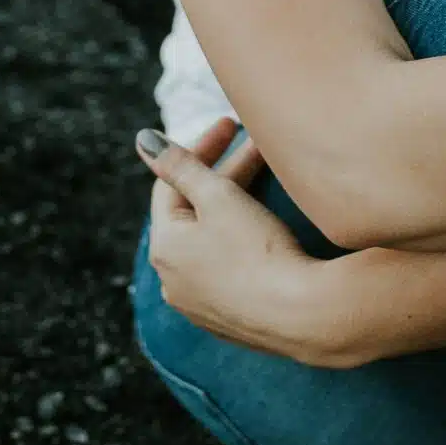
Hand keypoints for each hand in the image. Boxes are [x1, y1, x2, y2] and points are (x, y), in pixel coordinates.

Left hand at [137, 120, 328, 362]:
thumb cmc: (258, 251)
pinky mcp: (231, 319)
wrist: (302, 316)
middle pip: (194, 212)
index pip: (171, 185)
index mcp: (164, 249)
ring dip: (235, 206)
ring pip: (212, 240)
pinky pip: (228, 268)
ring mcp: (202, 305)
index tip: (230, 125)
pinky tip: (267, 227)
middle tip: (258, 145)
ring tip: (267, 180)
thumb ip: (181, 165)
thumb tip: (143, 140)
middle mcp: (173, 281)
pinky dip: (242, 240)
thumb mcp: (218, 197)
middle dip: (226, 175)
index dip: (201, 149)